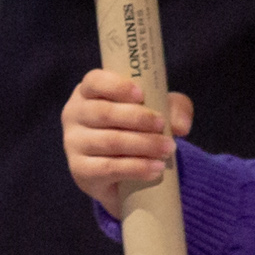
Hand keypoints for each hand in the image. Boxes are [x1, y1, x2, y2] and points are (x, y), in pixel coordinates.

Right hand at [61, 68, 190, 213]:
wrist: (125, 173)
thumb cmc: (138, 129)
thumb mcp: (160, 110)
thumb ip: (174, 108)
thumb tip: (180, 126)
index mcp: (88, 92)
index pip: (94, 81)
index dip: (116, 86)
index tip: (141, 94)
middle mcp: (74, 114)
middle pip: (103, 112)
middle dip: (137, 118)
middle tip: (162, 125)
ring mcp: (74, 143)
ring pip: (109, 141)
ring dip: (143, 145)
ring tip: (168, 150)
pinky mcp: (80, 171)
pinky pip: (108, 168)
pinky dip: (136, 168)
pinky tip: (155, 169)